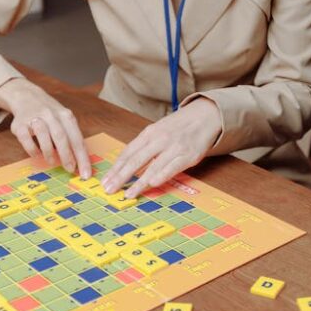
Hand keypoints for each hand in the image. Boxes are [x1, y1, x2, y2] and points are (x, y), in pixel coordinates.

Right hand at [0, 77, 90, 177]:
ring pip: (43, 135)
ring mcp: (35, 118)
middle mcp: (51, 115)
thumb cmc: (50, 115)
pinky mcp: (20, 124)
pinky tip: (36, 155)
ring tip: (52, 162)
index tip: (86, 173)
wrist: (27, 96)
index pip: (77, 139)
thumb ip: (71, 138)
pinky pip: (26, 138)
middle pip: (61, 136)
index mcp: (66, 116)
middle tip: (70, 170)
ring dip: (49, 152)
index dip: (82, 158)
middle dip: (67, 156)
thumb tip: (80, 163)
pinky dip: (32, 149)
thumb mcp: (65, 120)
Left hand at [101, 99, 221, 197]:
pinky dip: (161, 176)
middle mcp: (160, 140)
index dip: (116, 168)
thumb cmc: (178, 126)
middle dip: (121, 176)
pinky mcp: (188, 156)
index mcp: (149, 133)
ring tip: (128, 194)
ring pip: (152, 167)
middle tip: (110, 189)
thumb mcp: (158, 130)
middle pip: (136, 160)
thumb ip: (144, 146)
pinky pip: (172, 168)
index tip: (106, 180)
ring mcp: (174, 148)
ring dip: (139, 182)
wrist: (204, 116)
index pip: (128, 152)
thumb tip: (126, 164)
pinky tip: (151, 184)